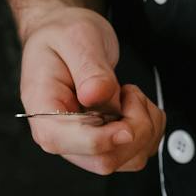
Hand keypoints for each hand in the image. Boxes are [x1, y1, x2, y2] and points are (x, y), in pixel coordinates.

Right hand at [18, 6, 165, 174]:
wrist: (67, 36)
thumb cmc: (63, 36)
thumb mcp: (76, 38)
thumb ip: (89, 69)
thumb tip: (95, 96)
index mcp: (43, 111)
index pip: (63, 142)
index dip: (101, 139)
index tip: (126, 120)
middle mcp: (63, 136)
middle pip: (105, 160)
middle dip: (134, 128)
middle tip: (129, 92)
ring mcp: (88, 143)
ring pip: (130, 159)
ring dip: (146, 126)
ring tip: (129, 94)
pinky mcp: (109, 142)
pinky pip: (142, 150)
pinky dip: (152, 126)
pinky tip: (136, 103)